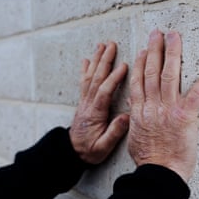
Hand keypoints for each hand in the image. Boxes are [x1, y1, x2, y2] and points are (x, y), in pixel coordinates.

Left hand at [70, 42, 128, 163]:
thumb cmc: (89, 151)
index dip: (114, 78)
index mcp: (95, 114)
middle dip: (104, 60)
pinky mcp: (84, 102)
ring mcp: (85, 101)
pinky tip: (86, 60)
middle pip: (96, 78)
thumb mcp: (103, 148)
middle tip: (111, 45)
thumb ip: (114, 133)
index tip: (124, 66)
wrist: (71, 153)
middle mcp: (88, 104)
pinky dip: (85, 69)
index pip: (104, 92)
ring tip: (102, 46)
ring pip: (90, 77)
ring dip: (96, 60)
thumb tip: (126, 117)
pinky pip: (84, 82)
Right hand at [128, 29, 198, 181]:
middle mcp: (151, 106)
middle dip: (154, 49)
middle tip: (158, 33)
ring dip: (172, 54)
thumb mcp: (134, 136)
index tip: (142, 50)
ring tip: (174, 38)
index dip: (140, 63)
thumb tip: (133, 104)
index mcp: (139, 111)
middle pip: (151, 72)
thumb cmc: (148, 159)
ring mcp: (168, 110)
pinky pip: (196, 95)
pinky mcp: (185, 117)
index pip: (138, 81)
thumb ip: (135, 118)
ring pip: (168, 76)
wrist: (160, 173)